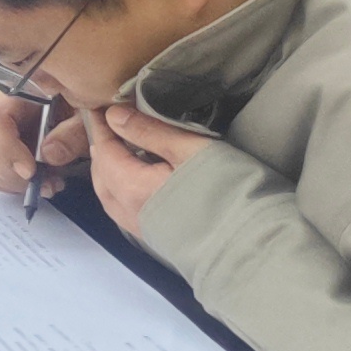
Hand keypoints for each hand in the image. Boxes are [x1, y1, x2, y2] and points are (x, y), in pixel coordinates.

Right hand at [0, 88, 93, 202]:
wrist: (77, 116)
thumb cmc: (81, 111)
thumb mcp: (86, 119)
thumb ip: (73, 134)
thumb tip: (48, 155)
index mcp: (18, 94)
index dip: (7, 148)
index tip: (31, 172)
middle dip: (11, 174)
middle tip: (43, 185)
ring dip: (12, 183)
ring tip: (46, 186)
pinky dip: (10, 186)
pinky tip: (36, 183)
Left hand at [84, 101, 213, 239]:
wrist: (251, 242)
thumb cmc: (225, 188)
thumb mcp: (189, 150)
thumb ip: (149, 132)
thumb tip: (114, 115)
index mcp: (131, 188)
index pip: (104, 152)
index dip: (101, 128)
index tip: (100, 109)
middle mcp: (127, 211)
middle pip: (101, 176)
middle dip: (101, 150)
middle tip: (109, 127)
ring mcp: (140, 228)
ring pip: (109, 196)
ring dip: (108, 172)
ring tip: (120, 150)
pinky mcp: (154, 238)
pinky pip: (123, 210)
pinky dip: (120, 190)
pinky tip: (135, 179)